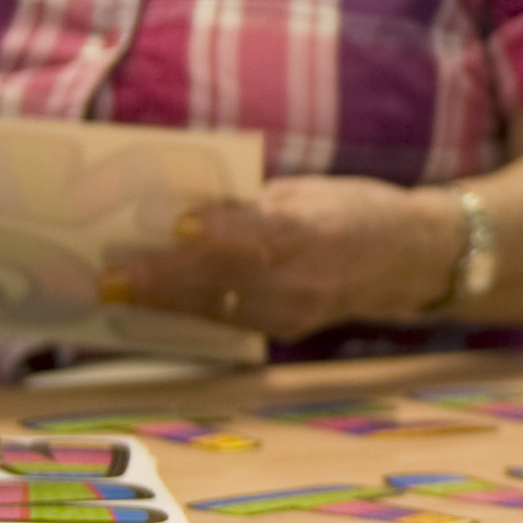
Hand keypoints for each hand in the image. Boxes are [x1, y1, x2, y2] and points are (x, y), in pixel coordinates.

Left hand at [101, 177, 463, 335]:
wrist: (411, 259)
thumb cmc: (352, 208)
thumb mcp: (308, 190)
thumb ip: (252, 203)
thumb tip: (185, 207)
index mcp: (317, 230)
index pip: (261, 232)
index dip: (220, 230)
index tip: (177, 223)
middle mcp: (307, 279)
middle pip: (228, 280)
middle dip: (165, 280)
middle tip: (110, 279)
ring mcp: (297, 313)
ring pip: (219, 309)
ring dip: (164, 302)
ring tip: (116, 294)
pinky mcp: (288, 331)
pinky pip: (230, 321)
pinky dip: (189, 312)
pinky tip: (153, 306)